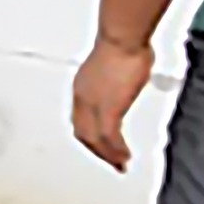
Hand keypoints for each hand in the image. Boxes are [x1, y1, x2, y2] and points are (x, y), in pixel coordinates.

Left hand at [72, 39, 153, 172]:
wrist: (121, 39)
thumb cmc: (121, 44)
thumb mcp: (112, 65)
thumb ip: (115, 77)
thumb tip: (124, 79)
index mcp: (81, 86)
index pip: (78, 118)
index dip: (87, 134)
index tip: (98, 143)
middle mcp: (82, 97)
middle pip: (82, 132)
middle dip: (95, 150)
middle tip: (109, 161)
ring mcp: (93, 104)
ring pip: (93, 139)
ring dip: (107, 154)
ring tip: (119, 164)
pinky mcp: (108, 109)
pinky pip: (108, 138)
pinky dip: (115, 150)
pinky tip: (124, 156)